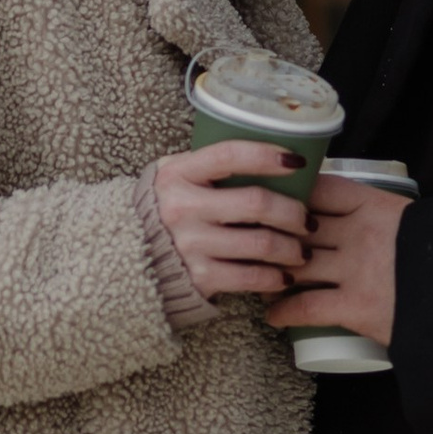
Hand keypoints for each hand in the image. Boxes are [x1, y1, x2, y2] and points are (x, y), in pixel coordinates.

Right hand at [151, 142, 314, 302]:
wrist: (123, 256)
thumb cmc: (164, 210)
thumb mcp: (175, 177)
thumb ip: (209, 166)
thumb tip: (270, 158)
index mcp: (178, 173)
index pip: (230, 155)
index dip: (268, 155)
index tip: (298, 161)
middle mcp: (182, 207)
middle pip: (257, 203)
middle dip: (293, 212)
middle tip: (309, 221)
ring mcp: (190, 244)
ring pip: (261, 243)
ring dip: (292, 249)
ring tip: (303, 251)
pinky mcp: (198, 277)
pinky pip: (251, 277)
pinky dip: (275, 278)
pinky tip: (284, 276)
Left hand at [266, 171, 404, 344]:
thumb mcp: (418, 222)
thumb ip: (393, 220)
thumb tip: (378, 223)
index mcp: (376, 205)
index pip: (322, 189)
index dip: (296, 194)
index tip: (278, 199)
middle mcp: (359, 232)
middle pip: (299, 225)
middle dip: (274, 232)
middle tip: (254, 241)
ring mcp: (355, 269)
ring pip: (295, 264)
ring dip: (271, 271)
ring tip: (258, 279)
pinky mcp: (355, 306)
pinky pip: (305, 306)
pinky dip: (282, 311)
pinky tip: (273, 316)